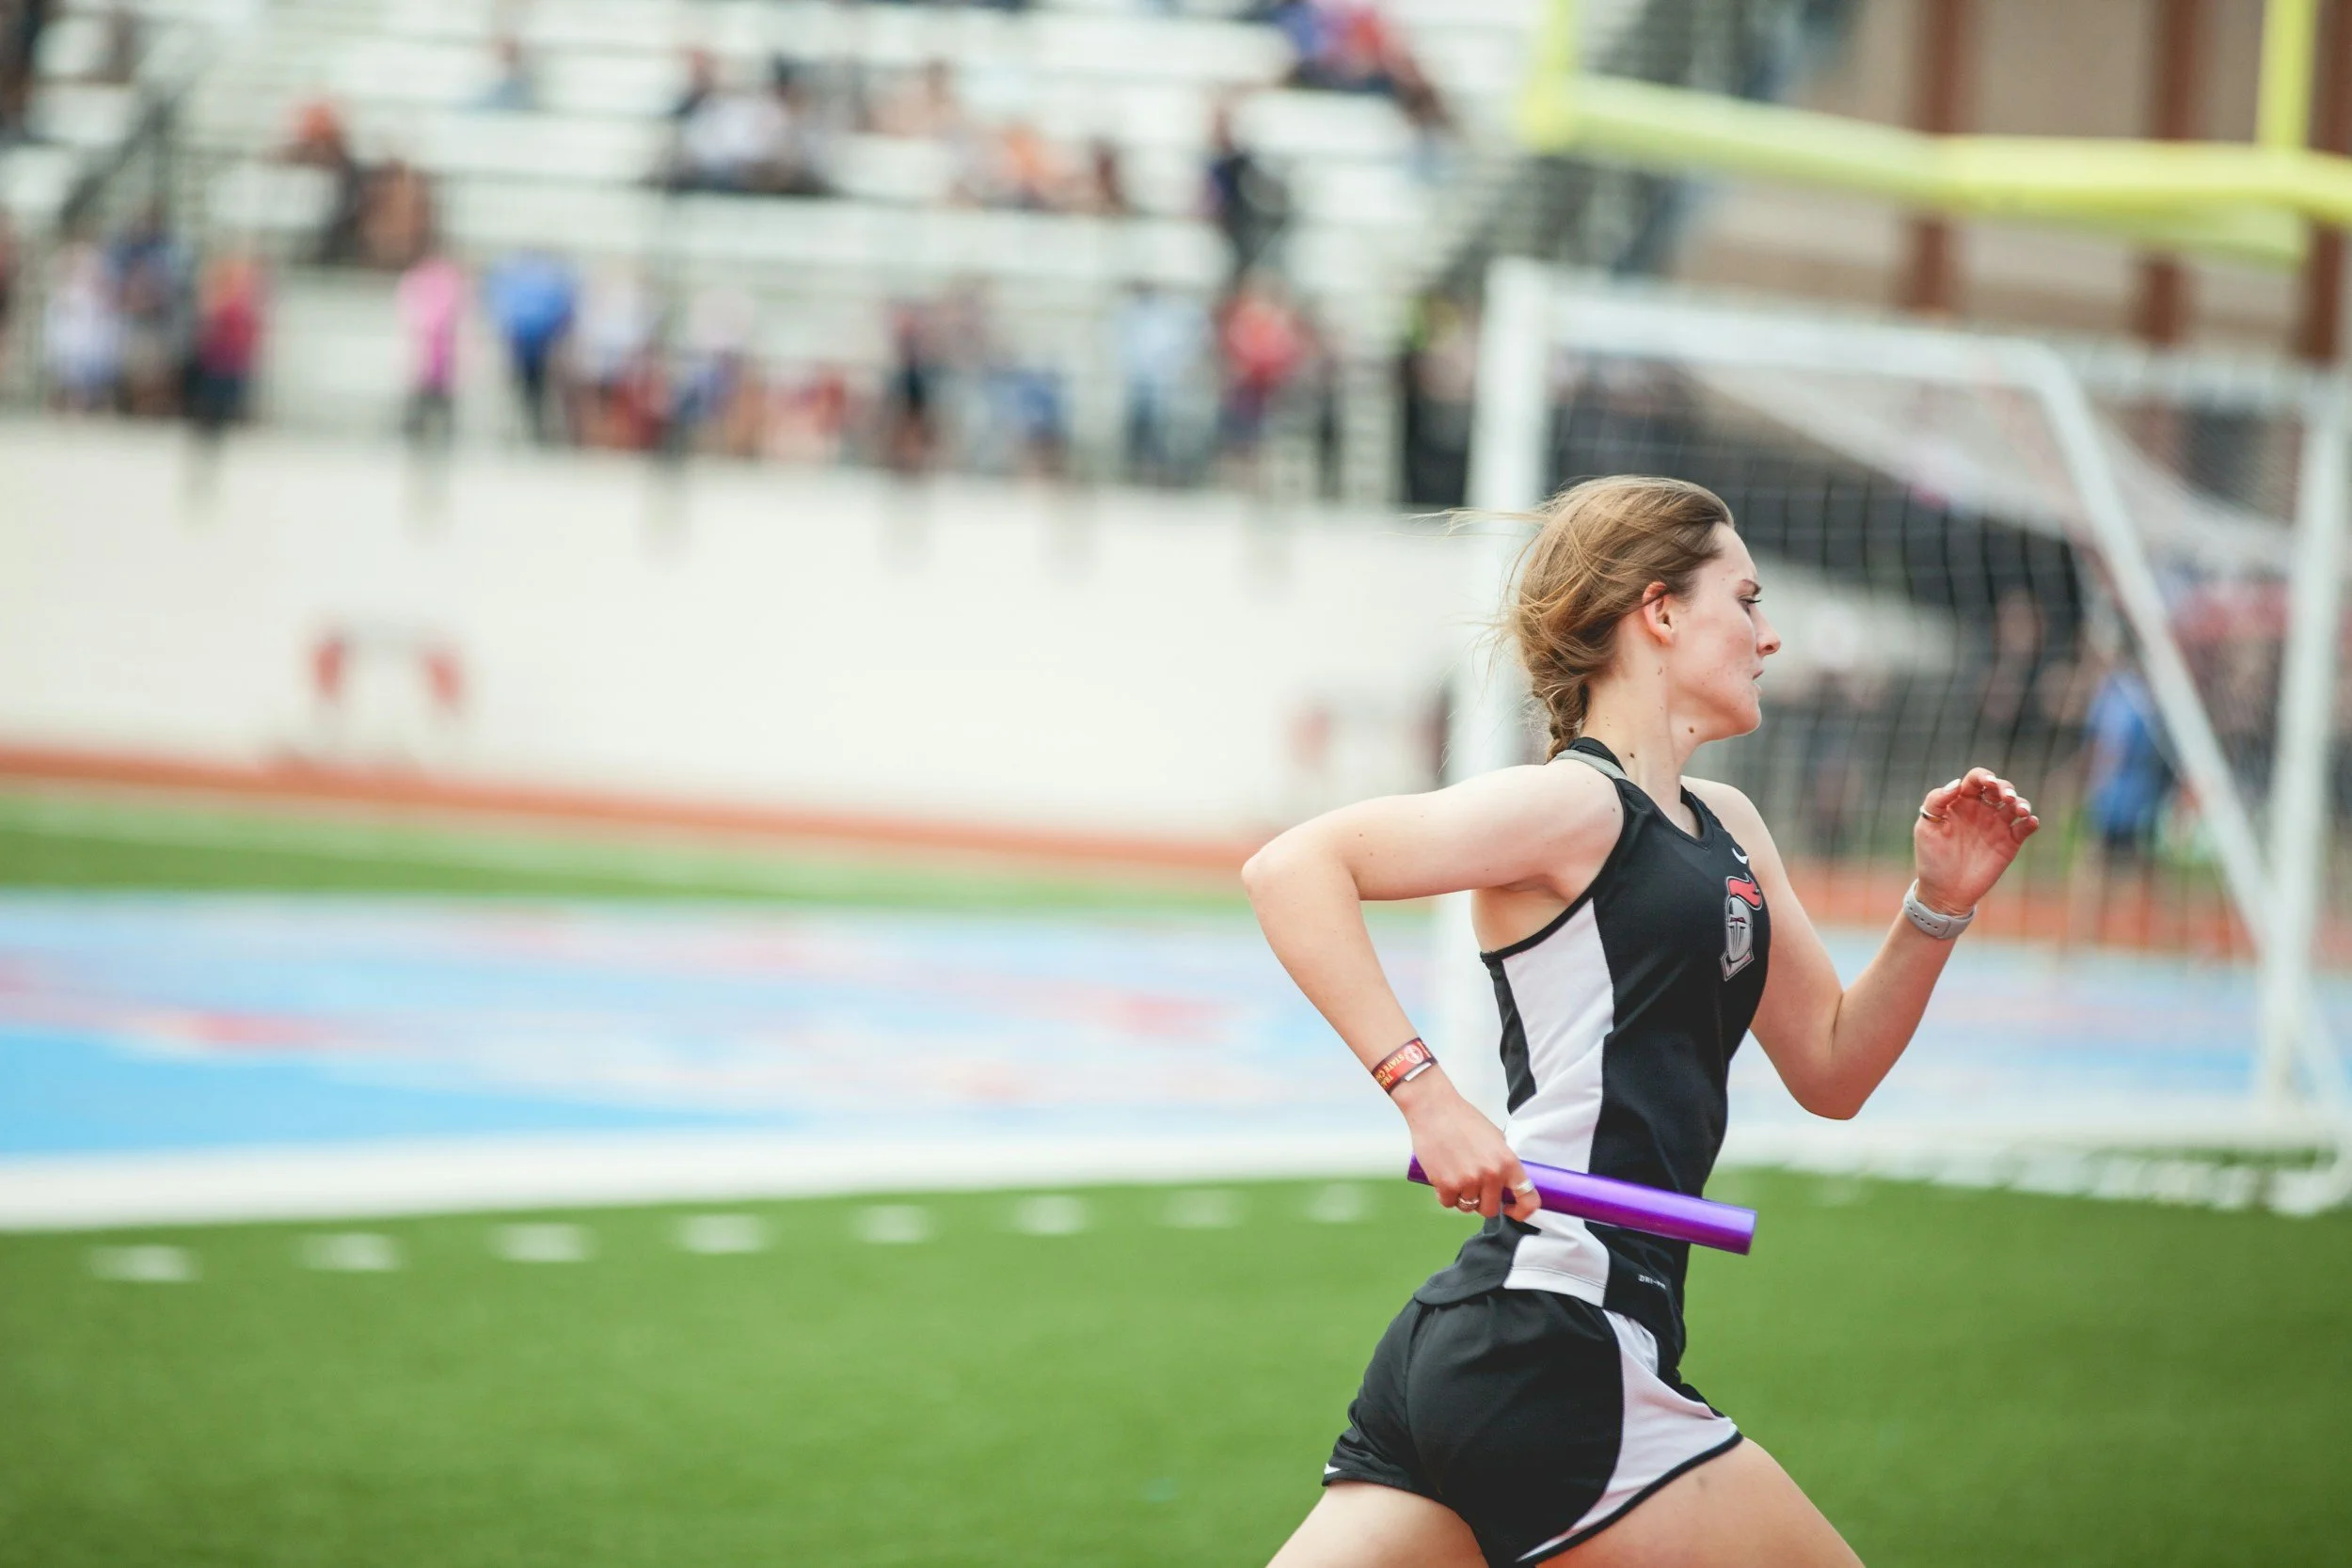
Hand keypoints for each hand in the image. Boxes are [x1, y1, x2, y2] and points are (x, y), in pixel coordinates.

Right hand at [1393, 1069, 1539, 1221]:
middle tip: (1473, 1186)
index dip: (1522, 1211)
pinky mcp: (1446, 1184)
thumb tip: (1507, 1184)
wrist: (1433, 1108)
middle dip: (1482, 1202)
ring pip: (1467, 1207)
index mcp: (1508, 1162)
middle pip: (1490, 1209)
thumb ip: (1502, 1162)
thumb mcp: (1494, 1138)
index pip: (1527, 1199)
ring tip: (1455, 1173)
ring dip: (1461, 1196)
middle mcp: (1491, 1174)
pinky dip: (1445, 1194)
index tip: (1512, 1210)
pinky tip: (1442, 1176)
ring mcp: (1468, 1181)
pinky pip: (1448, 1203)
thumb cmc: (1463, 1119)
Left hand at [1913, 766, 2038, 913]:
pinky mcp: (2010, 843)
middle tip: (2006, 796)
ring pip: (2016, 805)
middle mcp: (1982, 810)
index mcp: (1961, 802)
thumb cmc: (1931, 858)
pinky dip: (2031, 822)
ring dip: (2022, 802)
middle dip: (2006, 787)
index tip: (1988, 782)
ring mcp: (1997, 825)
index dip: (1984, 776)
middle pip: (2000, 788)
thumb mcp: (1926, 828)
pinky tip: (2029, 822)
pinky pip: (2025, 827)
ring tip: (2020, 809)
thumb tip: (1957, 783)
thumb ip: (1936, 801)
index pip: (1976, 780)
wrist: (1944, 891)